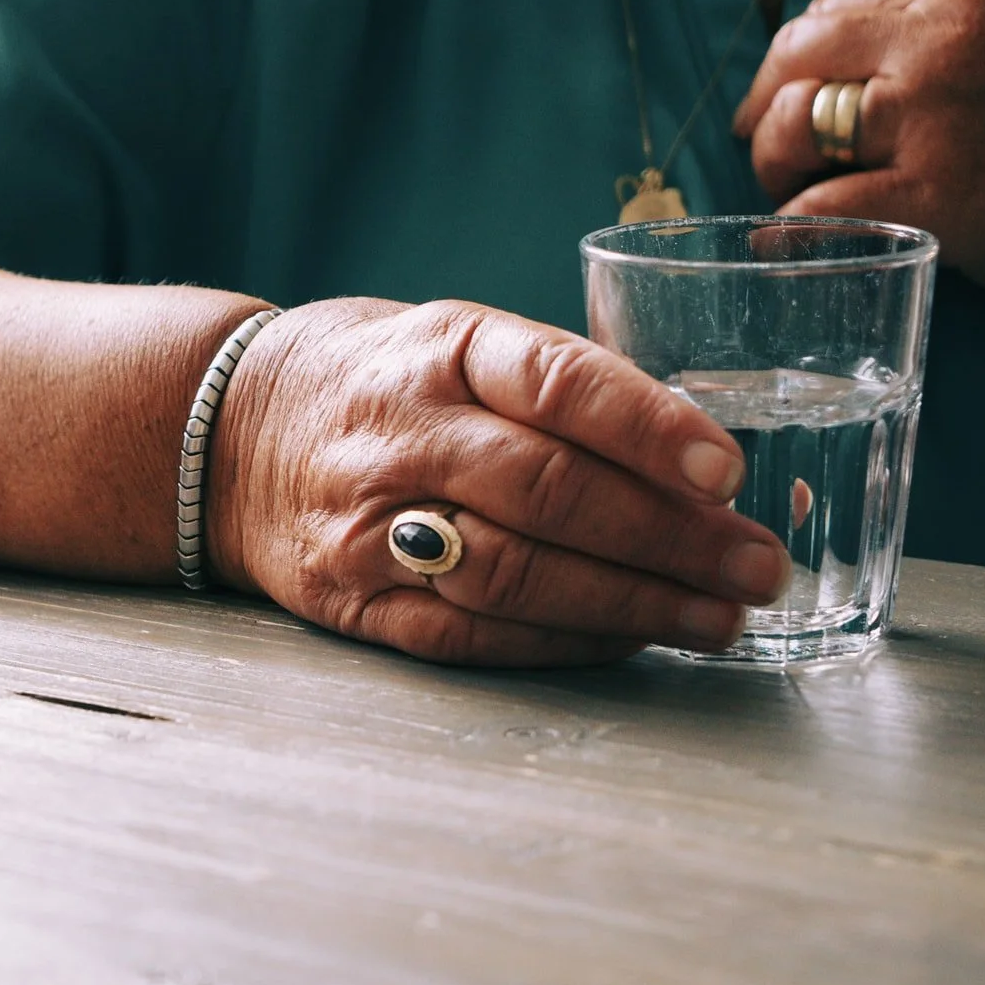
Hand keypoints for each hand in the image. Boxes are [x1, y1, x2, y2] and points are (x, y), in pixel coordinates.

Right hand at [209, 299, 791, 665]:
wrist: (226, 434)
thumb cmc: (383, 383)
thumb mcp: (457, 342)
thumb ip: (563, 388)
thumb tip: (711, 463)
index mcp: (441, 349)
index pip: (556, 381)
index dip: (648, 428)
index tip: (728, 472)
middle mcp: (401, 435)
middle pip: (547, 491)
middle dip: (669, 537)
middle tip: (758, 565)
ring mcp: (368, 524)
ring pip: (513, 573)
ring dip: (629, 604)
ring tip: (717, 618)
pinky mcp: (352, 600)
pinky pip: (468, 634)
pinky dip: (560, 642)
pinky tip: (629, 640)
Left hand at [734, 0, 984, 357]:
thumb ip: (939, 49)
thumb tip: (834, 71)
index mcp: (968, 5)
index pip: (836, 6)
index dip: (794, 58)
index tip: (786, 97)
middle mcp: (946, 47)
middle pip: (797, 55)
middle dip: (765, 107)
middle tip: (773, 155)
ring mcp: (937, 119)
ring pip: (795, 125)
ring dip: (774, 166)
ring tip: (795, 195)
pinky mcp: (934, 196)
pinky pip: (816, 206)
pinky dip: (788, 229)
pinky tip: (788, 242)